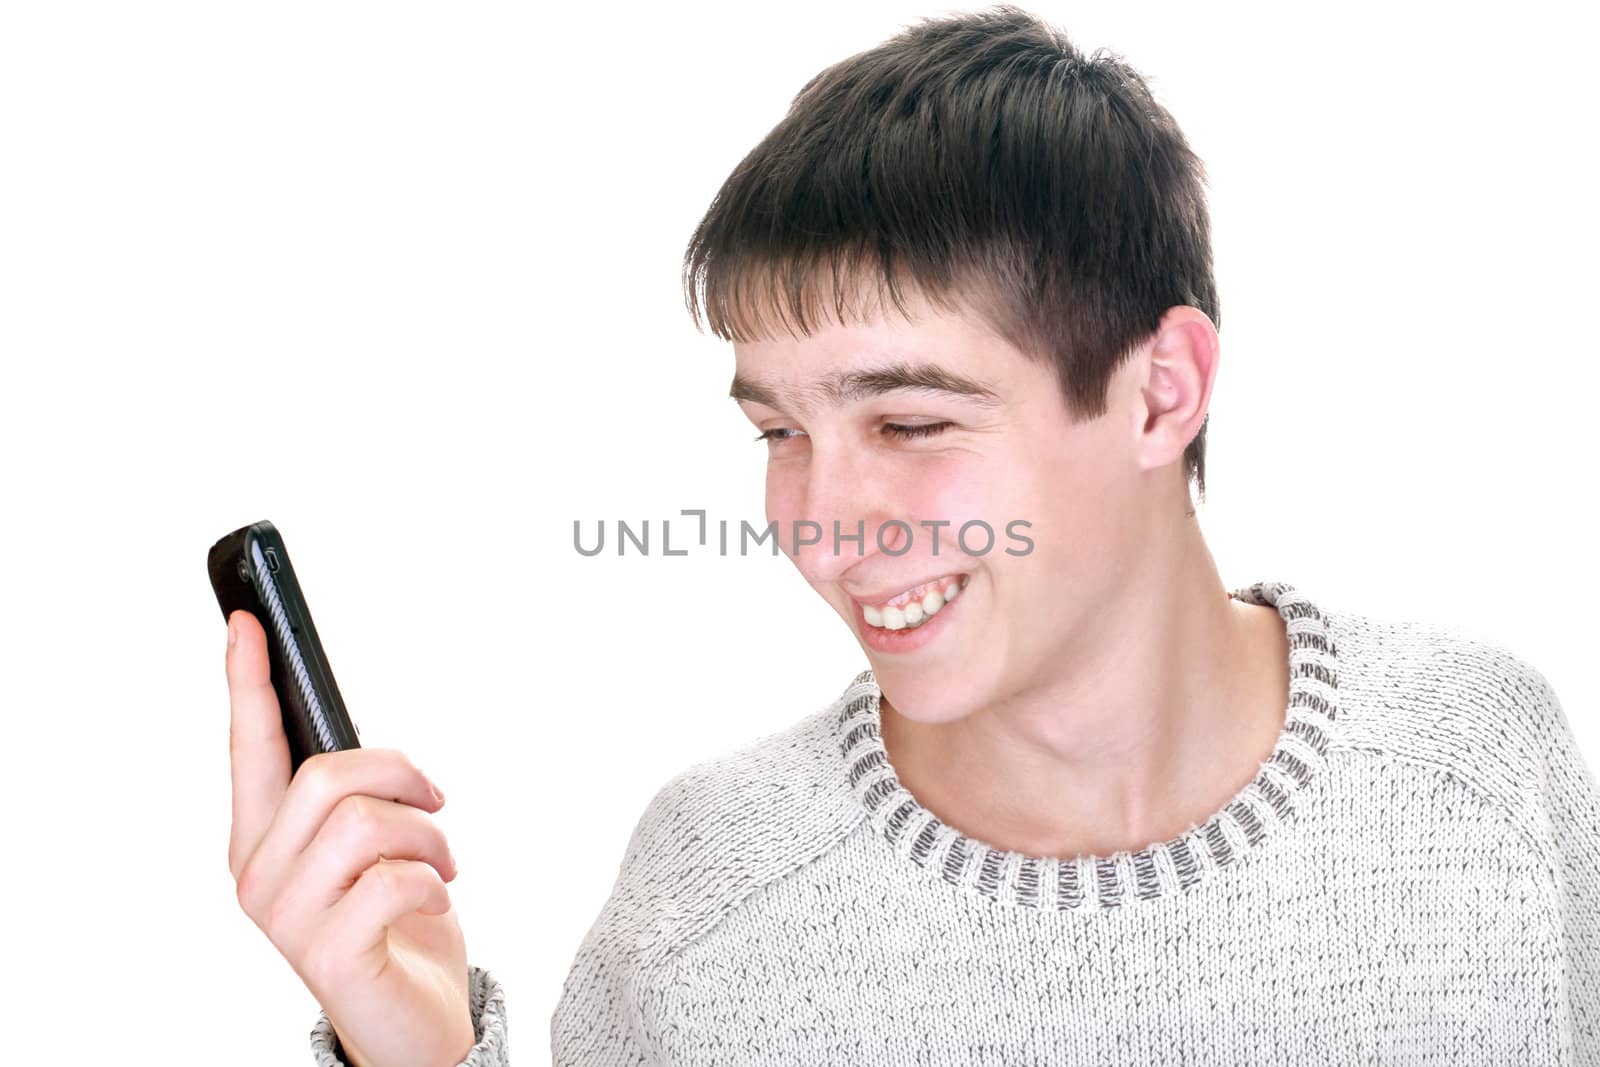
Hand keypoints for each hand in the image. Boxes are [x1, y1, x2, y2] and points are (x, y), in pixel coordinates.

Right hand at [225, 610, 475, 1066]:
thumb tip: (356, 744)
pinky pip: (393, 880)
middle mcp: (258, 876)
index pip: (249, 747)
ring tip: (441, 861)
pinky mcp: (325, 957)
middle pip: (324, 775)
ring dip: (427, 833)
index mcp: (263, 840)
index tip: (248, 622)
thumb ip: (348, 798)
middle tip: (434, 803)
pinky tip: (435, 900)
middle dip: (400, 774)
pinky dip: (434, 881)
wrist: (416, 1022)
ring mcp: (285, 920)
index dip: (248, 683)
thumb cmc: (394, 925)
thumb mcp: (369, 849)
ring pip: (363, 821)